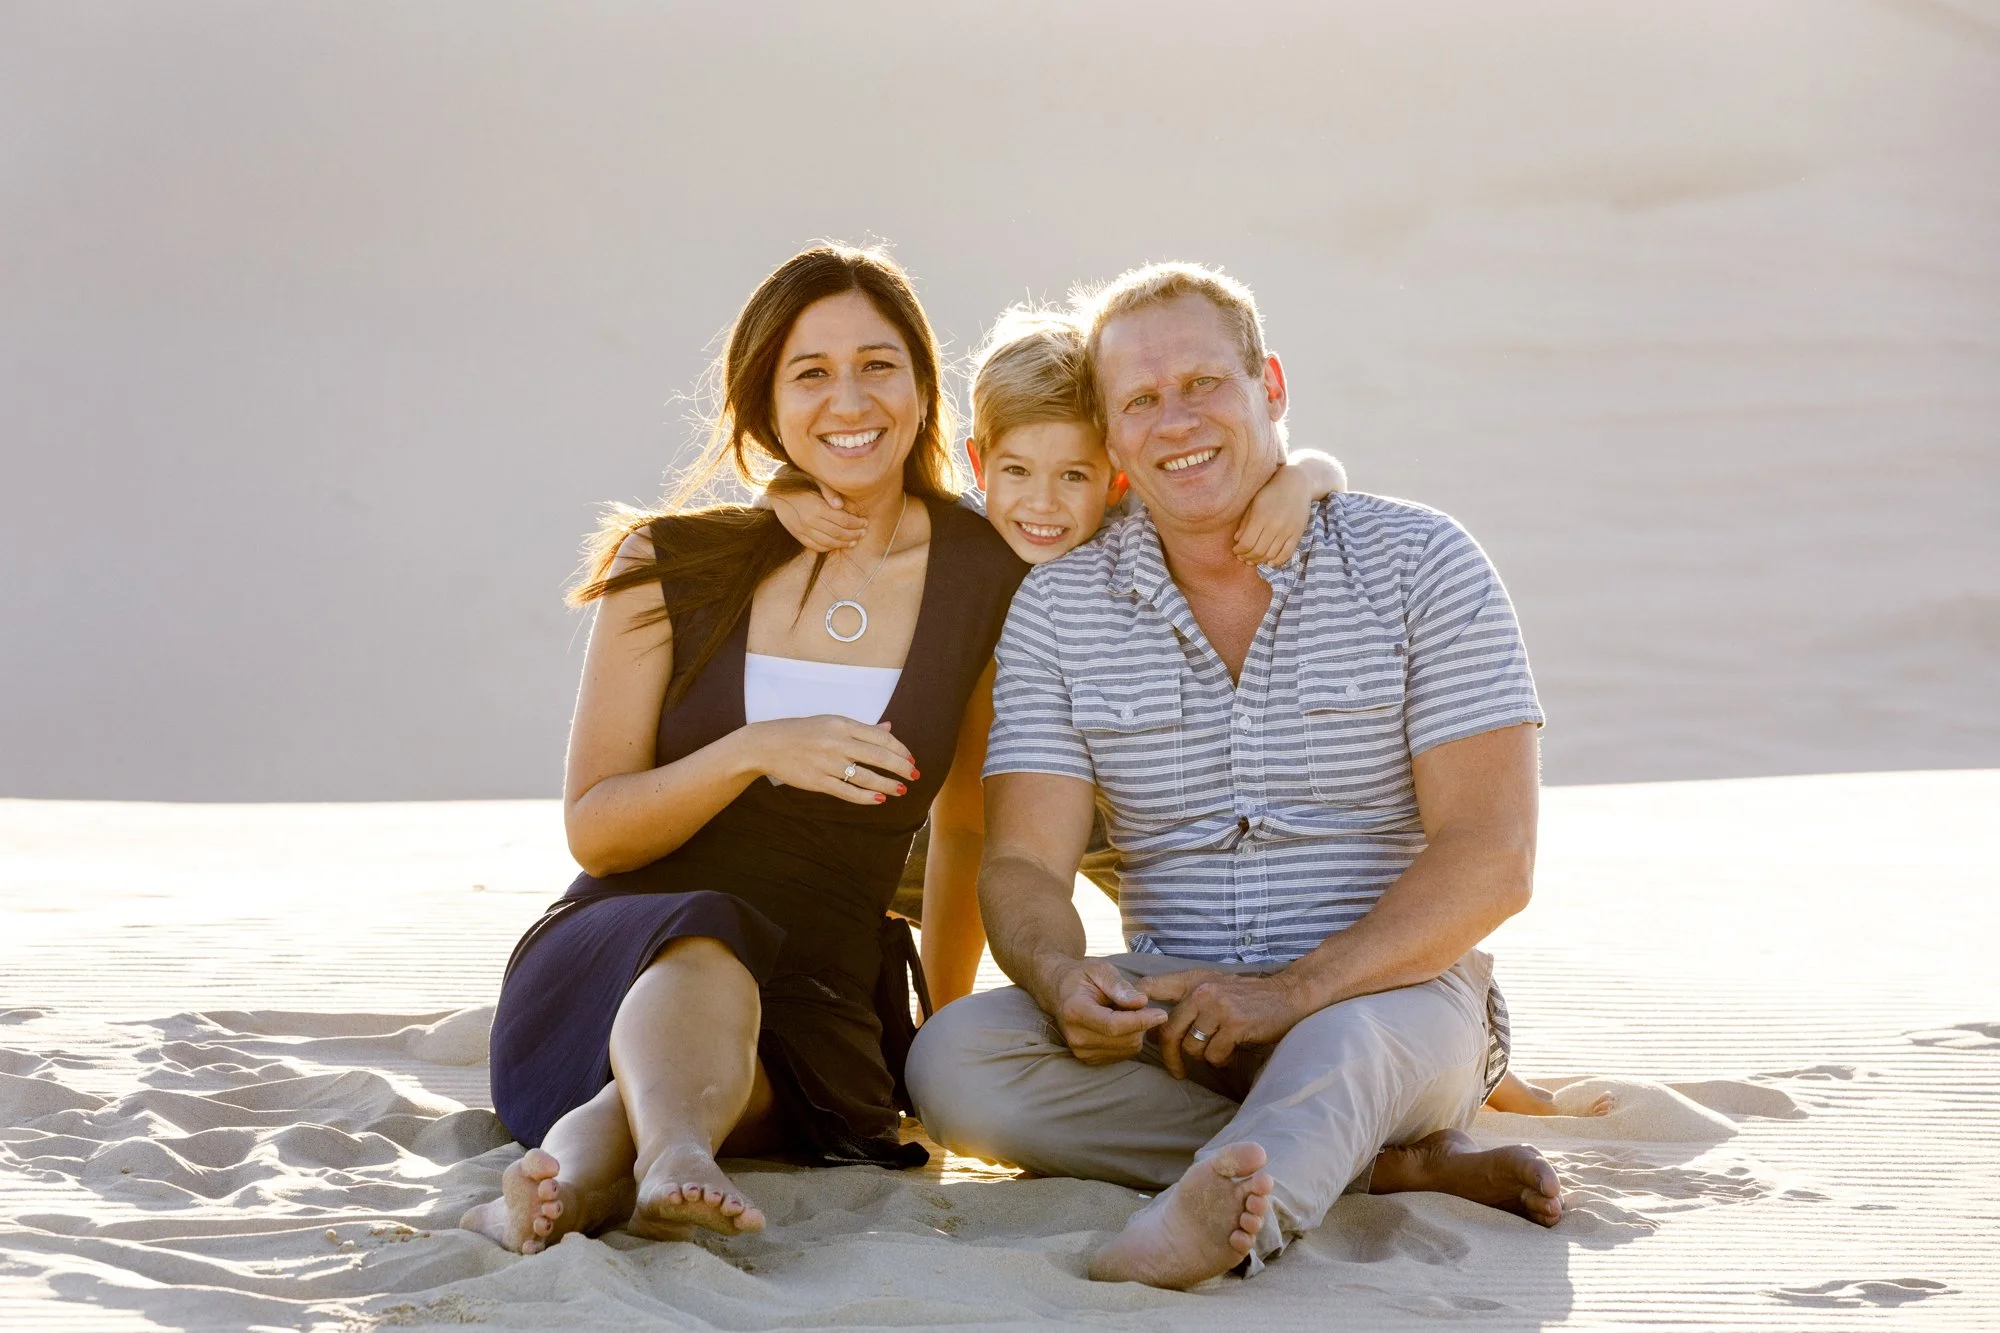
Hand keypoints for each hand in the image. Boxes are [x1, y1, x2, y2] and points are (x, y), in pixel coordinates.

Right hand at [742, 716, 917, 803]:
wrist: (768, 744)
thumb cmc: (802, 731)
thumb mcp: (832, 722)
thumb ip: (862, 728)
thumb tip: (888, 729)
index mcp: (843, 724)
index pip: (881, 737)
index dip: (900, 749)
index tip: (911, 759)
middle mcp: (837, 742)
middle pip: (879, 756)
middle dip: (901, 768)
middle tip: (915, 775)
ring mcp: (828, 763)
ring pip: (866, 777)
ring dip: (888, 785)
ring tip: (901, 790)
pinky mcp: (818, 781)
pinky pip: (848, 792)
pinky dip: (866, 797)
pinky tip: (879, 799)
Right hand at [769, 482, 867, 552]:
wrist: (775, 490)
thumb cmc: (798, 481)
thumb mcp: (814, 479)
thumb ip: (828, 491)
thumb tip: (840, 505)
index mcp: (817, 507)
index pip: (843, 520)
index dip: (856, 523)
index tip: (865, 522)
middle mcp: (810, 521)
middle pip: (838, 533)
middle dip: (854, 534)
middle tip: (863, 533)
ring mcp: (803, 530)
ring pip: (828, 542)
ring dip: (843, 543)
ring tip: (854, 541)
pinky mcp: (797, 534)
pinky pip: (815, 546)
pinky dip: (828, 548)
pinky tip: (837, 545)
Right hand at [1045, 959, 1167, 1064]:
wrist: (1059, 991)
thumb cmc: (1082, 977)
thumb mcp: (1101, 970)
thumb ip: (1120, 986)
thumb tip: (1142, 1002)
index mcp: (1075, 1011)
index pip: (1114, 1025)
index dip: (1141, 1021)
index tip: (1162, 1014)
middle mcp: (1076, 1036)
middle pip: (1124, 1039)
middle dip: (1141, 1023)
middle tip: (1138, 1004)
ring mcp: (1081, 1051)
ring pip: (1127, 1049)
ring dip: (1136, 1031)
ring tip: (1123, 1011)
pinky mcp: (1089, 1060)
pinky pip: (1123, 1054)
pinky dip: (1129, 1039)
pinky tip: (1119, 1023)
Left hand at [1139, 970, 1308, 1077]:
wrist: (1288, 996)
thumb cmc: (1248, 997)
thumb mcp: (1214, 986)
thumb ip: (1186, 999)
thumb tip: (1153, 1026)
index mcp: (1193, 980)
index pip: (1150, 987)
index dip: (1135, 1007)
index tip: (1133, 1028)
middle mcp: (1202, 991)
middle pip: (1168, 1030)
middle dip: (1170, 1056)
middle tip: (1176, 1071)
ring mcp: (1218, 1007)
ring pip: (1192, 1046)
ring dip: (1204, 1056)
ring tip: (1219, 1051)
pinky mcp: (1234, 1024)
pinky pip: (1214, 1055)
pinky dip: (1221, 1060)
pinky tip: (1232, 1053)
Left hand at [1231, 465, 1312, 565]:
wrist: (1297, 484)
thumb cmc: (1271, 491)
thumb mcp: (1254, 503)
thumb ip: (1245, 522)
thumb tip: (1237, 540)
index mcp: (1260, 516)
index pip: (1247, 542)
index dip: (1239, 550)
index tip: (1236, 551)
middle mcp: (1274, 525)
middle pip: (1258, 551)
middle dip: (1248, 557)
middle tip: (1243, 558)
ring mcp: (1287, 530)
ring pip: (1271, 554)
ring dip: (1260, 561)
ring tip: (1254, 560)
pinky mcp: (1298, 533)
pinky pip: (1287, 553)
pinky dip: (1277, 561)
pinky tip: (1270, 562)